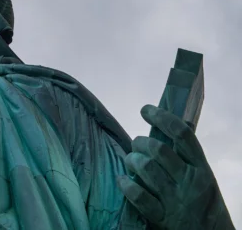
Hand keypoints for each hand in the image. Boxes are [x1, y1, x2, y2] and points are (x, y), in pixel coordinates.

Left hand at [118, 105, 234, 228]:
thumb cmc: (204, 204)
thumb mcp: (203, 178)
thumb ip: (186, 158)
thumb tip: (164, 127)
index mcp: (201, 168)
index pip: (182, 134)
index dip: (162, 117)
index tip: (145, 110)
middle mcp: (190, 181)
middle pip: (158, 149)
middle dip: (141, 142)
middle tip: (137, 145)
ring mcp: (176, 199)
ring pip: (146, 168)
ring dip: (132, 160)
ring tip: (130, 161)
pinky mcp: (163, 217)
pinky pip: (139, 196)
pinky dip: (127, 185)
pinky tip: (122, 181)